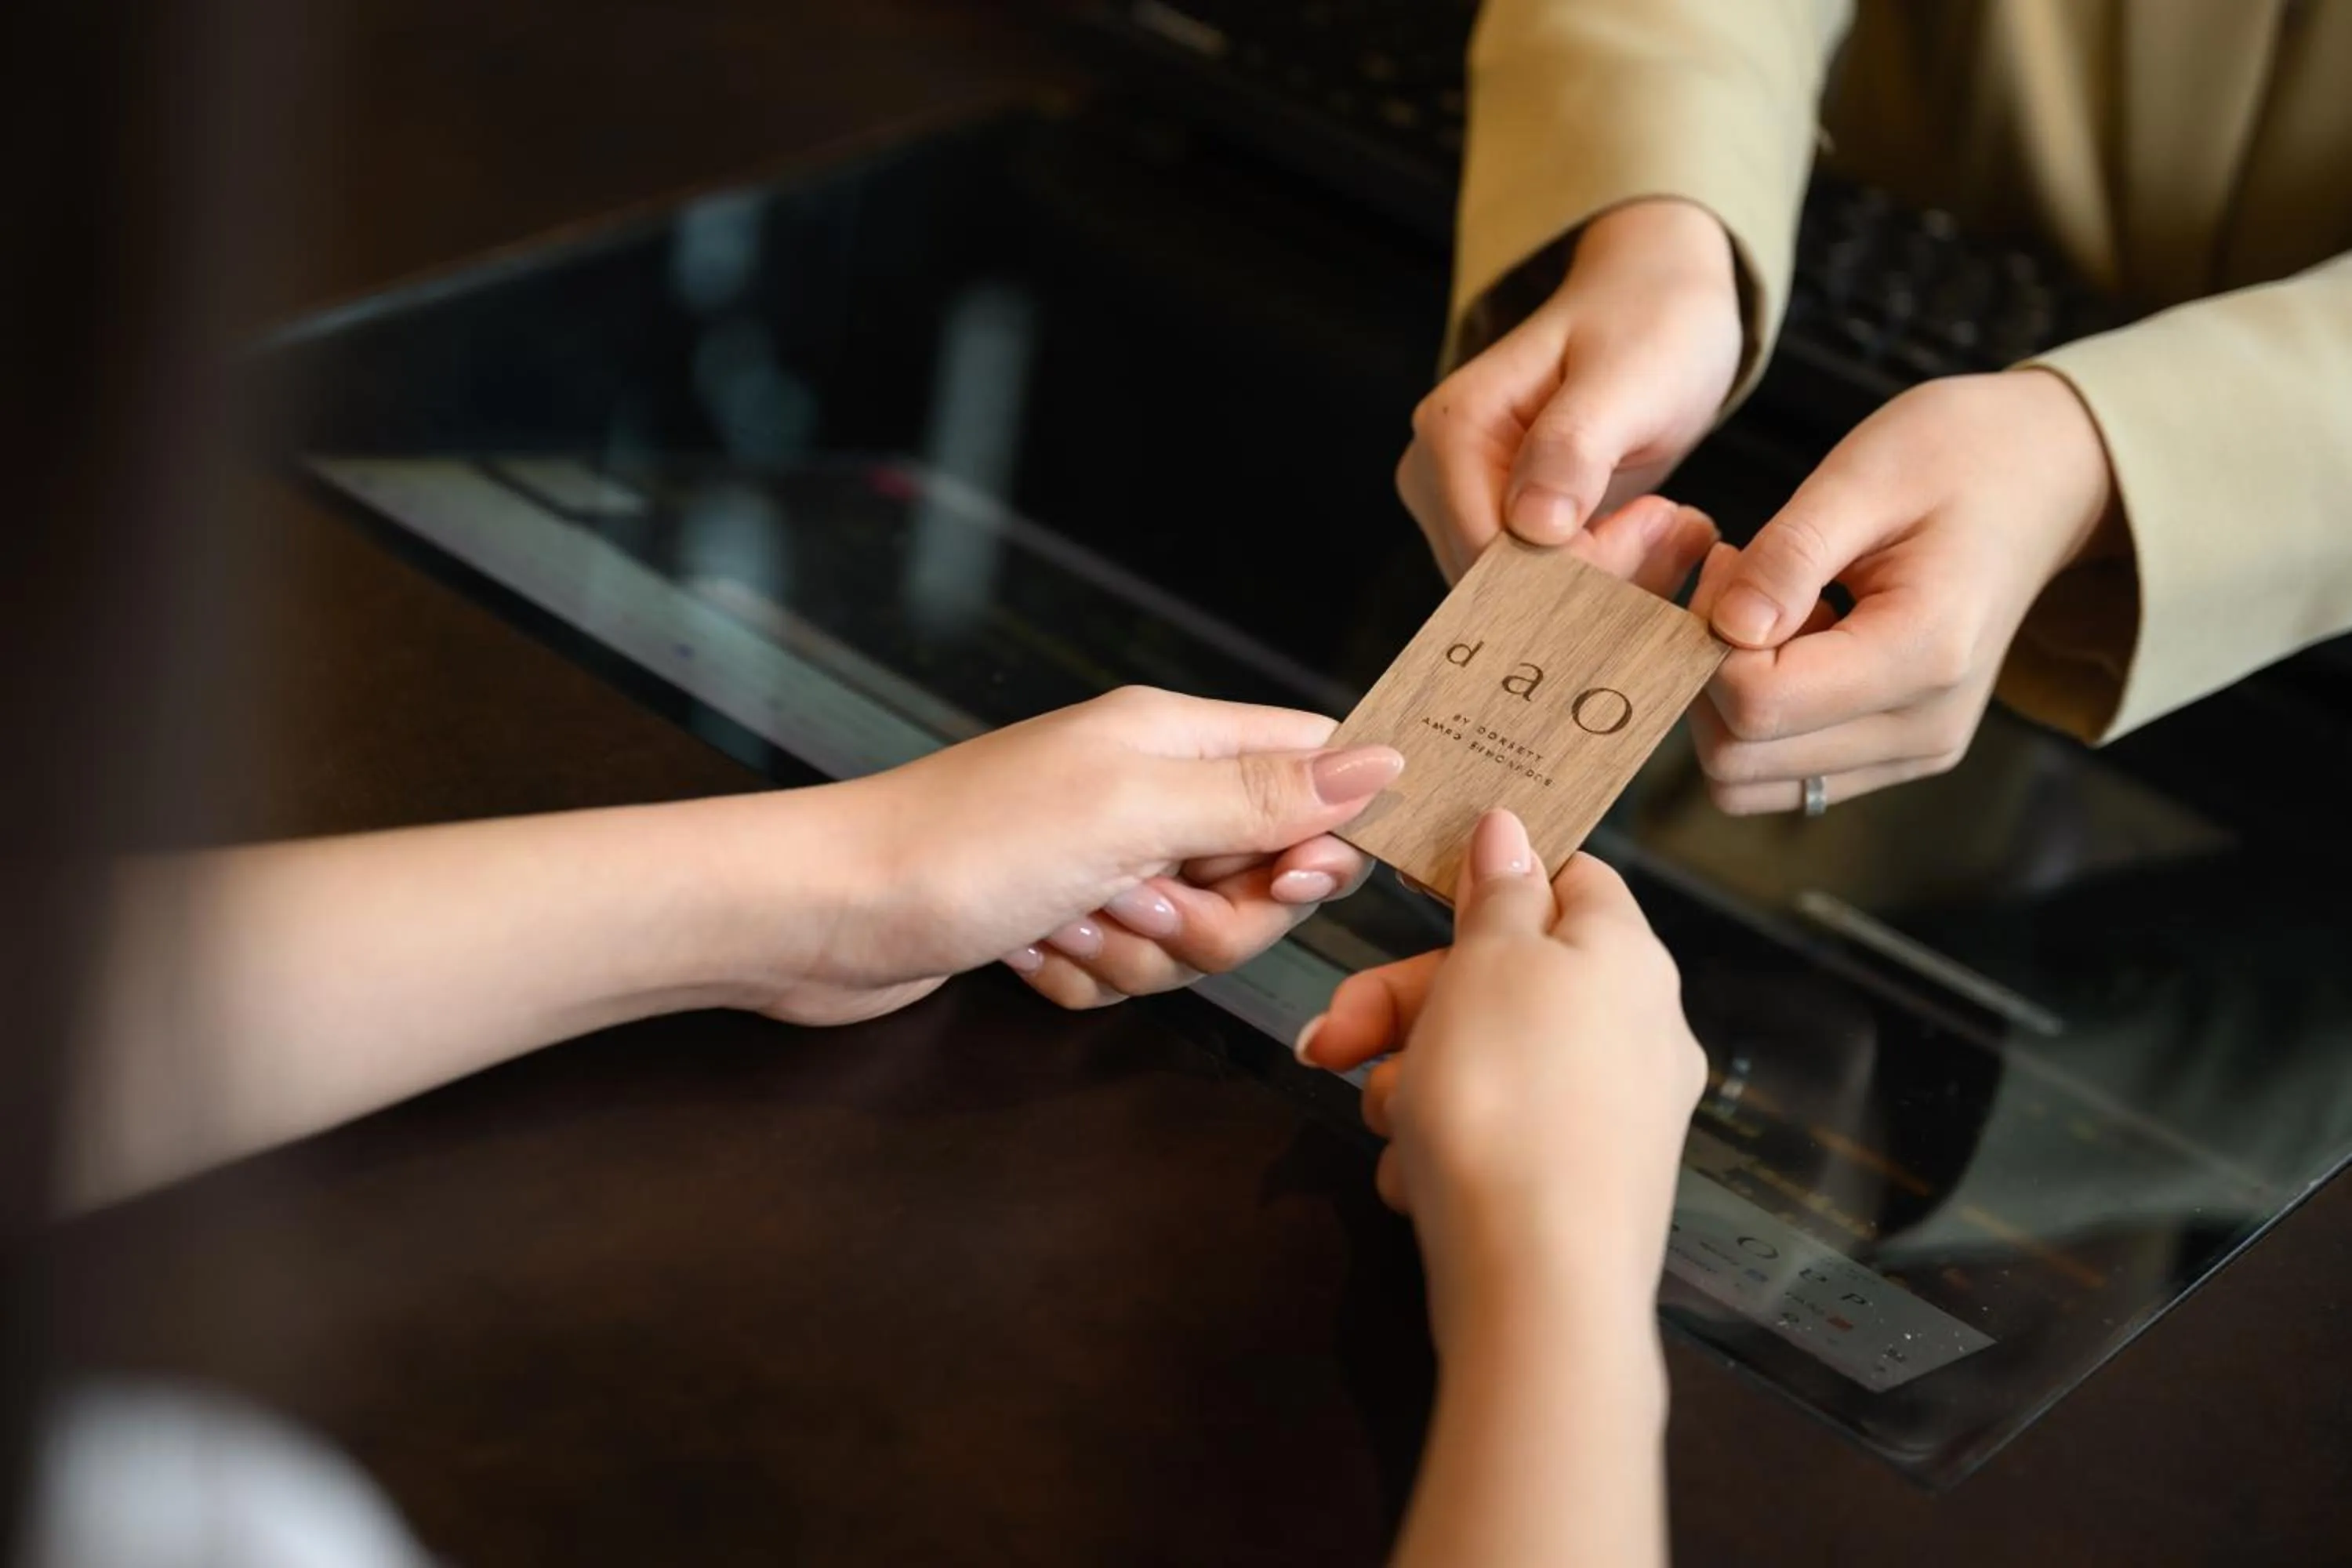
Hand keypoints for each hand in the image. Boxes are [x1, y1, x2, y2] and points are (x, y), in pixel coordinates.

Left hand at [778, 689, 1396, 1022]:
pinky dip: (1078, 976)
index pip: (1313, 767)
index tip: (1295, 879)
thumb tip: (1384, 762)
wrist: (825, 914)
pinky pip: (1124, 975)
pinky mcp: (1061, 923)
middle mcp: (1144, 793)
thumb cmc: (964, 845)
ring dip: (1131, 954)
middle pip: (1261, 878)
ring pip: (1195, 941)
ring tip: (1060, 921)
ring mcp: (1102, 861)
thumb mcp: (1134, 809)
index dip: (1327, 835)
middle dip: (1207, 922)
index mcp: (1172, 740)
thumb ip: (1263, 794)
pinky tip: (1022, 952)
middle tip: (1133, 901)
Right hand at [1299, 811, 1705, 1341]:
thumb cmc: (1505, 1100)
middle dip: (1405, 1005)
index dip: (1489, 877)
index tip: (1417, 895)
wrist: (1536, 1283)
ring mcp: (1616, 1114)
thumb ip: (1497, 892)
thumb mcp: (1485, 964)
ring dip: (1414, 1081)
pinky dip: (1446, 1148)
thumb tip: (1513, 827)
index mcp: (1626, 956)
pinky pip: (1499, 1137)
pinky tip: (1416, 1180)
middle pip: (1504, 978)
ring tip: (1386, 1124)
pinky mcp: (1586, 1186)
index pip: (1567, 877)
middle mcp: (1639, 1029)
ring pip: (1488, 1061)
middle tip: (1330, 1041)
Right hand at [1397, 198, 1743, 581]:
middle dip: (1597, 583)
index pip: (1492, 555)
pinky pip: (1537, 593)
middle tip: (1673, 525)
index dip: (1577, 572)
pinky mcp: (1493, 527)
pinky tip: (1649, 537)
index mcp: (1452, 429)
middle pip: (1500, 590)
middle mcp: (1435, 474)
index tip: (1659, 524)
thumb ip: (1575, 446)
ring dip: (1607, 589)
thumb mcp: (1629, 375)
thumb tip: (1533, 529)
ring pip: (1520, 603)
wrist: (1655, 303)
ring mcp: (1456, 506)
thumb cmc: (1649, 325)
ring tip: (1668, 525)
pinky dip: (1603, 585)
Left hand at [1690, 369, 2118, 812]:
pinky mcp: (1897, 755)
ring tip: (1772, 613)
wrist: (2047, 478)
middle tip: (1737, 585)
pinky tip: (1795, 642)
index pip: (1757, 703)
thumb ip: (1789, 556)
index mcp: (1924, 654)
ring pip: (1749, 779)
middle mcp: (1924, 727)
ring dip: (1728, 702)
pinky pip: (1782, 773)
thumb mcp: (1864, 476)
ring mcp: (1915, 752)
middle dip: (1706, 675)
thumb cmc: (1960, 458)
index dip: (1708, 638)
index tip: (1728, 563)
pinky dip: (1761, 718)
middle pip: (1739, 759)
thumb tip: (1726, 629)